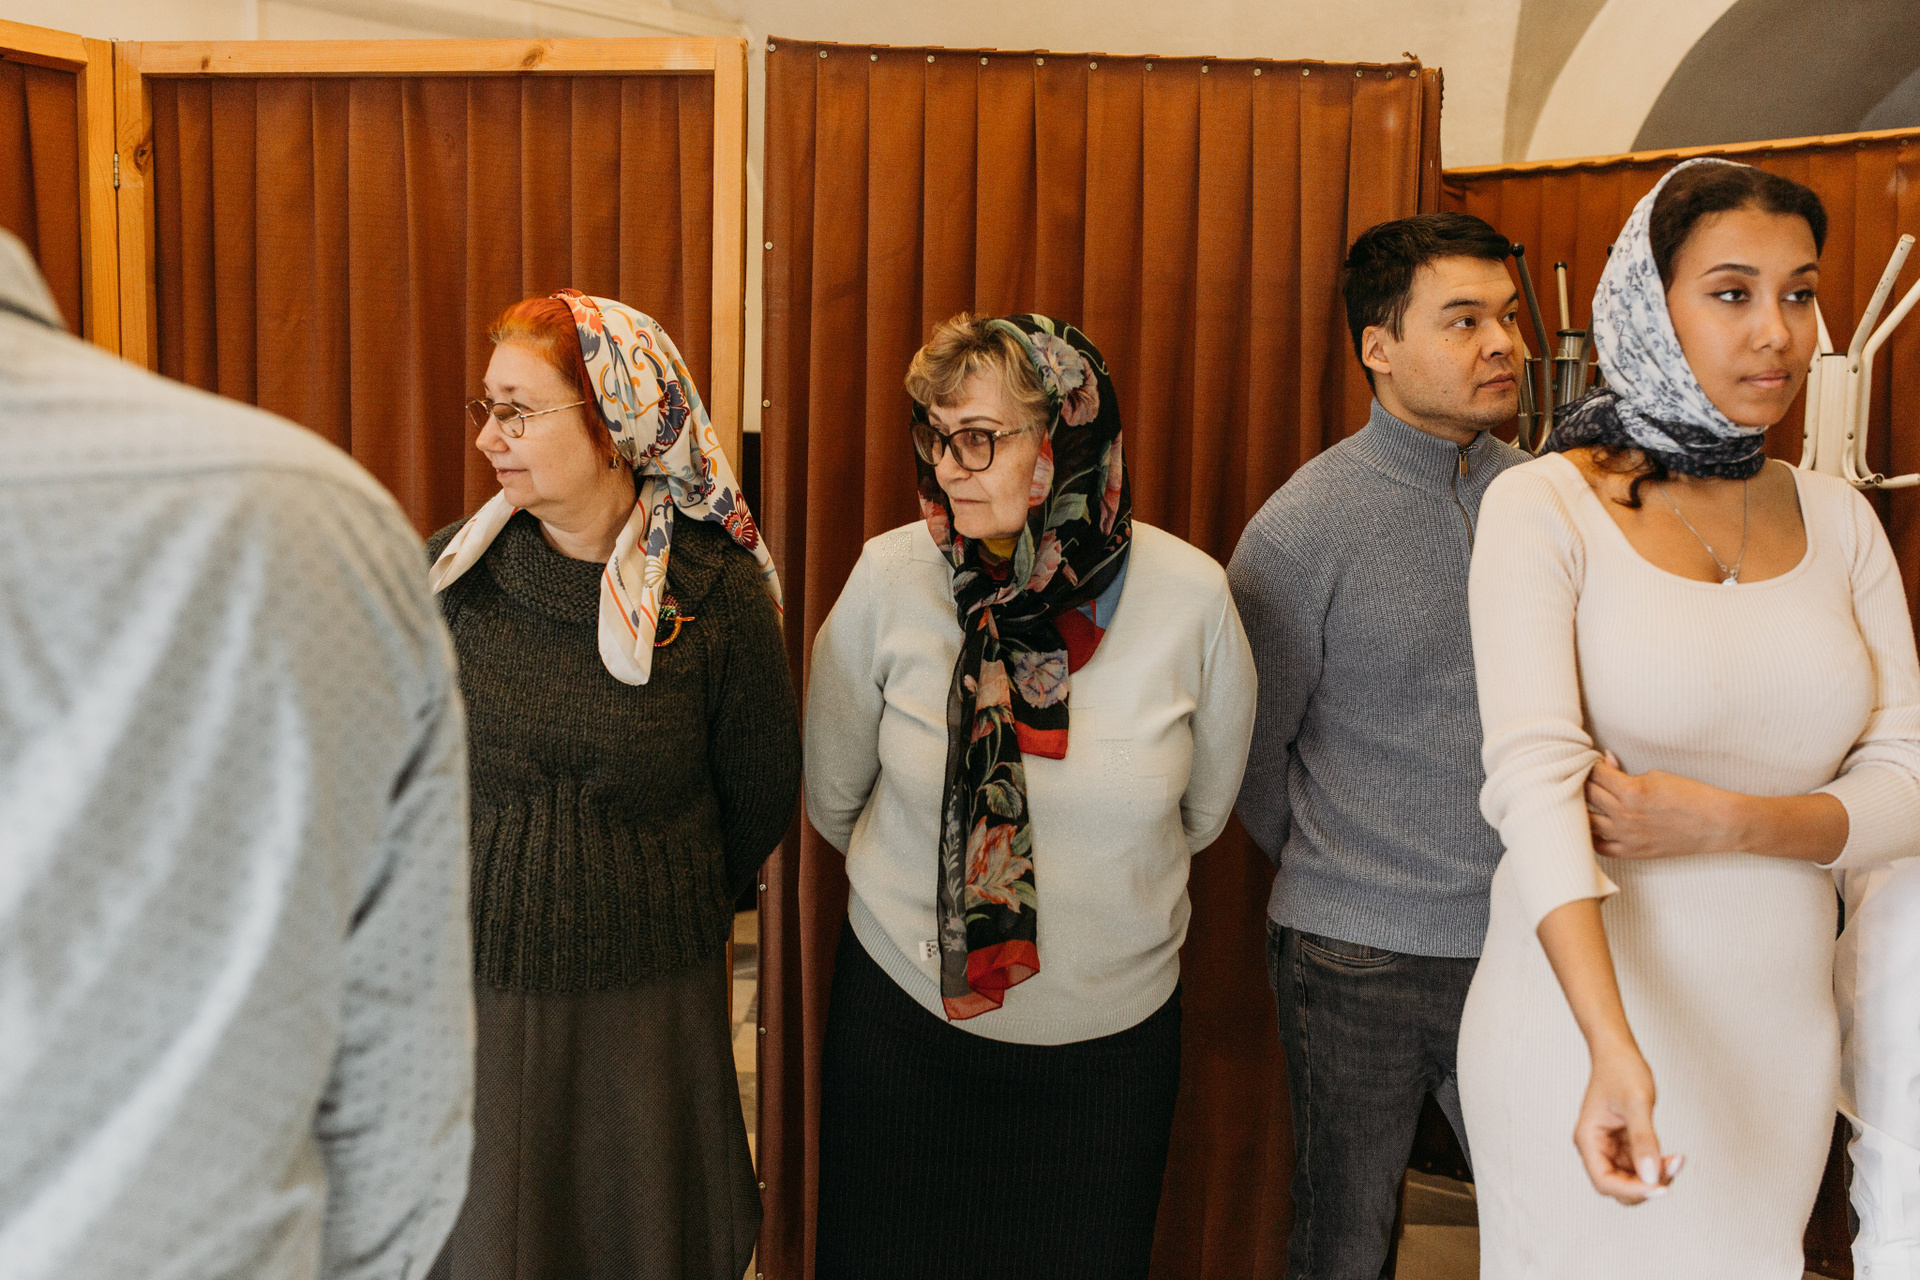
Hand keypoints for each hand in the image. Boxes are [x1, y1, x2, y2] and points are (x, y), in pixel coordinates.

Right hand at [1575, 1045, 1684, 1204]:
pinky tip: (1673, 1157)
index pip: (1604, 1181)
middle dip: (1646, 1185)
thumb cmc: (1621, 1071)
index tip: (1660, 1188)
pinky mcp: (1623, 1145)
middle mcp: (1596, 1147)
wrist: (1619, 1053)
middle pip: (1618, 1187)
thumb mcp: (1636, 1104)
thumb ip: (1643, 1141)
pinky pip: (1640, 1167)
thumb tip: (1651, 1177)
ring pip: (1632, 1181)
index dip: (1631, 1190)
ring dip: (1656, 1177)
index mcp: (1588, 1139)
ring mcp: (1610, 1148)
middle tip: (1672, 1169)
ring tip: (1676, 1161)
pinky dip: (1658, 1167)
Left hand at [1585, 752, 1737, 859]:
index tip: (1588, 761)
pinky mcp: (1632, 852)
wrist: (1716, 824)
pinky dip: (1590, 835)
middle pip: (1587, 794)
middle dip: (1583, 782)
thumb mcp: (1656, 776)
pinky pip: (1599, 847)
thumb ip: (1625, 771)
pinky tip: (1590, 825)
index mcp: (1631, 791)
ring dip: (1582, 808)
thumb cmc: (1690, 795)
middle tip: (1582, 777)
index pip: (1594, 773)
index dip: (1589, 764)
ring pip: (1586, 821)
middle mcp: (1624, 815)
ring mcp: (1626, 836)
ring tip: (1583, 799)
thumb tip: (1606, 760)